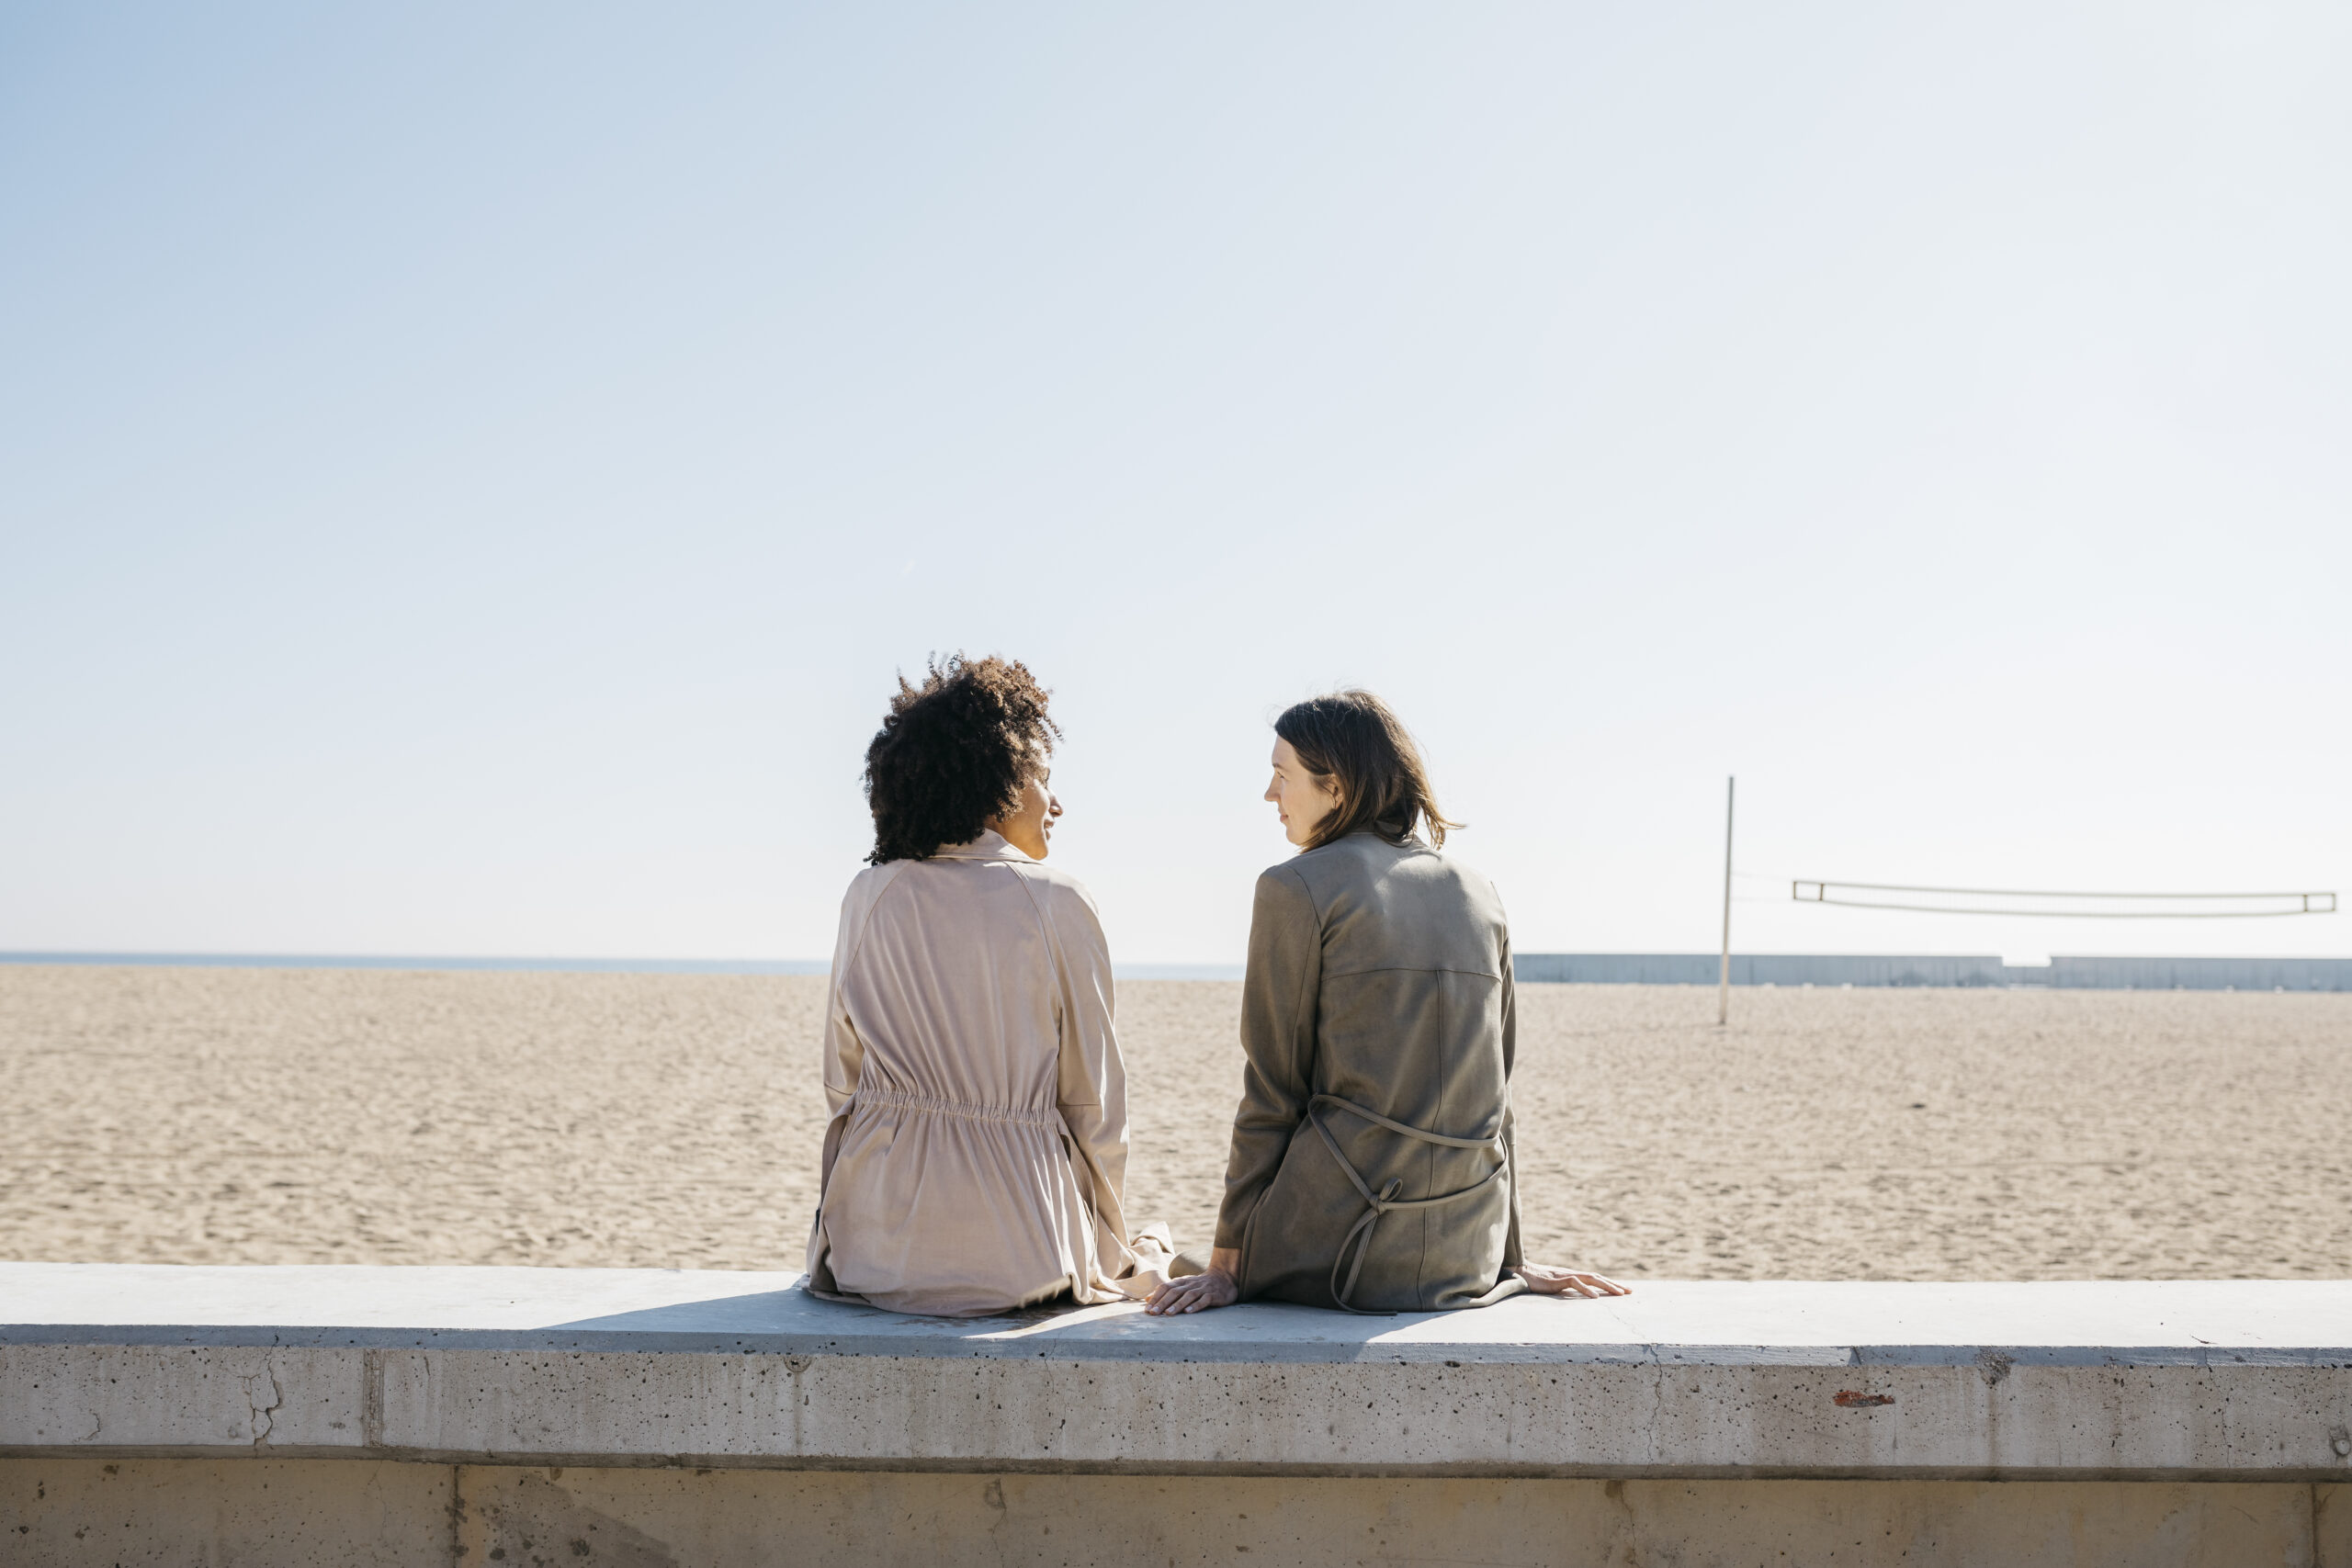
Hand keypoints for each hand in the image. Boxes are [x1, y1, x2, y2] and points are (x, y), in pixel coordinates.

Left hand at [1144, 1267, 1237, 1314]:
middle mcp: (1190, 1284)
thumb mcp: (1182, 1286)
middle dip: (1162, 1302)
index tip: (1147, 1309)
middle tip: (1153, 1313)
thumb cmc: (1199, 1285)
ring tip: (1168, 1313)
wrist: (1224, 1277)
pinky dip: (1196, 1305)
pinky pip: (1204, 1300)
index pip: (1165, 1287)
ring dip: (1177, 1305)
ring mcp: (1202, 1289)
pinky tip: (1188, 1312)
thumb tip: (1147, 1299)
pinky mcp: (1213, 1295)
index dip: (1156, 1297)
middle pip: (1174, 1292)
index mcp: (1181, 1282)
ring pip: (1188, 1296)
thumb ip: (1166, 1292)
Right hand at [1514, 1263, 1631, 1297]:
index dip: (1610, 1284)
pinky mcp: (1556, 1280)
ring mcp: (1565, 1276)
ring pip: (1590, 1278)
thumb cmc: (1534, 1282)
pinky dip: (1586, 1290)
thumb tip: (1576, 1299)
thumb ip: (1565, 1291)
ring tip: (1619, 1294)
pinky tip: (1595, 1298)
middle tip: (1630, 1292)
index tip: (1624, 1291)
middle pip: (1598, 1277)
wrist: (1518, 1273)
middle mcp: (1572, 1274)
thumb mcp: (1554, 1288)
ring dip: (1606, 1286)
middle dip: (1614, 1285)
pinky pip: (1574, 1283)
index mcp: (1572, 1276)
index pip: (1595, 1279)